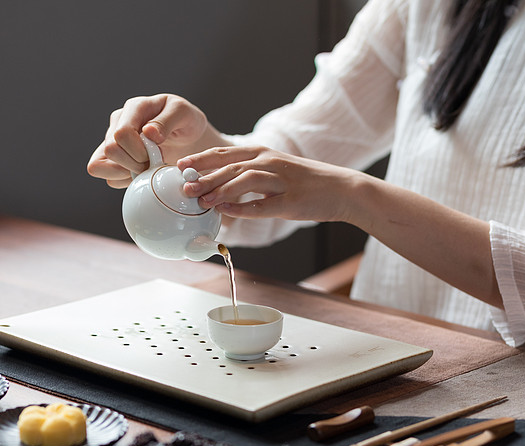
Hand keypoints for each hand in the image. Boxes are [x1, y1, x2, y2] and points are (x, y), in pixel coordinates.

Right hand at [86, 94, 215, 188]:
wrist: (187, 136)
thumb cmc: (186, 122)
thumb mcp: (185, 114)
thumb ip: (167, 120)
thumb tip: (148, 132)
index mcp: (135, 108)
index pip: (122, 134)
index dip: (139, 151)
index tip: (157, 155)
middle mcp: (118, 122)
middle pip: (110, 151)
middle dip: (134, 164)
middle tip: (153, 163)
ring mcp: (112, 140)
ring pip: (100, 166)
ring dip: (125, 174)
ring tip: (146, 169)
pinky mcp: (112, 159)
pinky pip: (108, 178)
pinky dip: (124, 181)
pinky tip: (140, 174)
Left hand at [177, 146, 360, 222]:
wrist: (342, 188)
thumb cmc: (305, 183)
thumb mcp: (275, 171)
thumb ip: (248, 176)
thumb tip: (219, 189)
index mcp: (264, 154)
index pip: (226, 153)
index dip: (202, 159)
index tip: (182, 166)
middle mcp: (271, 162)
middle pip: (231, 166)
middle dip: (205, 176)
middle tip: (184, 187)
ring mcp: (282, 181)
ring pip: (245, 181)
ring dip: (220, 190)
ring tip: (201, 200)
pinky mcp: (291, 201)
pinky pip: (262, 205)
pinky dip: (242, 208)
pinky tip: (225, 213)